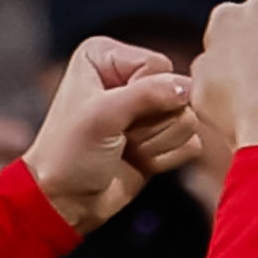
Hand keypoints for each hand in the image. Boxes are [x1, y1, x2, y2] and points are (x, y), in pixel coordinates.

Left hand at [23, 36, 201, 230]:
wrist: (65, 201)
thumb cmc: (68, 154)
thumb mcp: (102, 115)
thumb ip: (146, 94)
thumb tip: (187, 89)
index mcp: (106, 56)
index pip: (158, 65)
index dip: (144, 94)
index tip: (113, 114)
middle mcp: (129, 76)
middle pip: (178, 92)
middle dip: (150, 124)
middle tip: (119, 136)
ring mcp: (148, 109)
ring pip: (187, 119)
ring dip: (156, 143)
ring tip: (125, 148)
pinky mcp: (162, 137)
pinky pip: (191, 143)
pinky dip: (165, 158)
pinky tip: (137, 162)